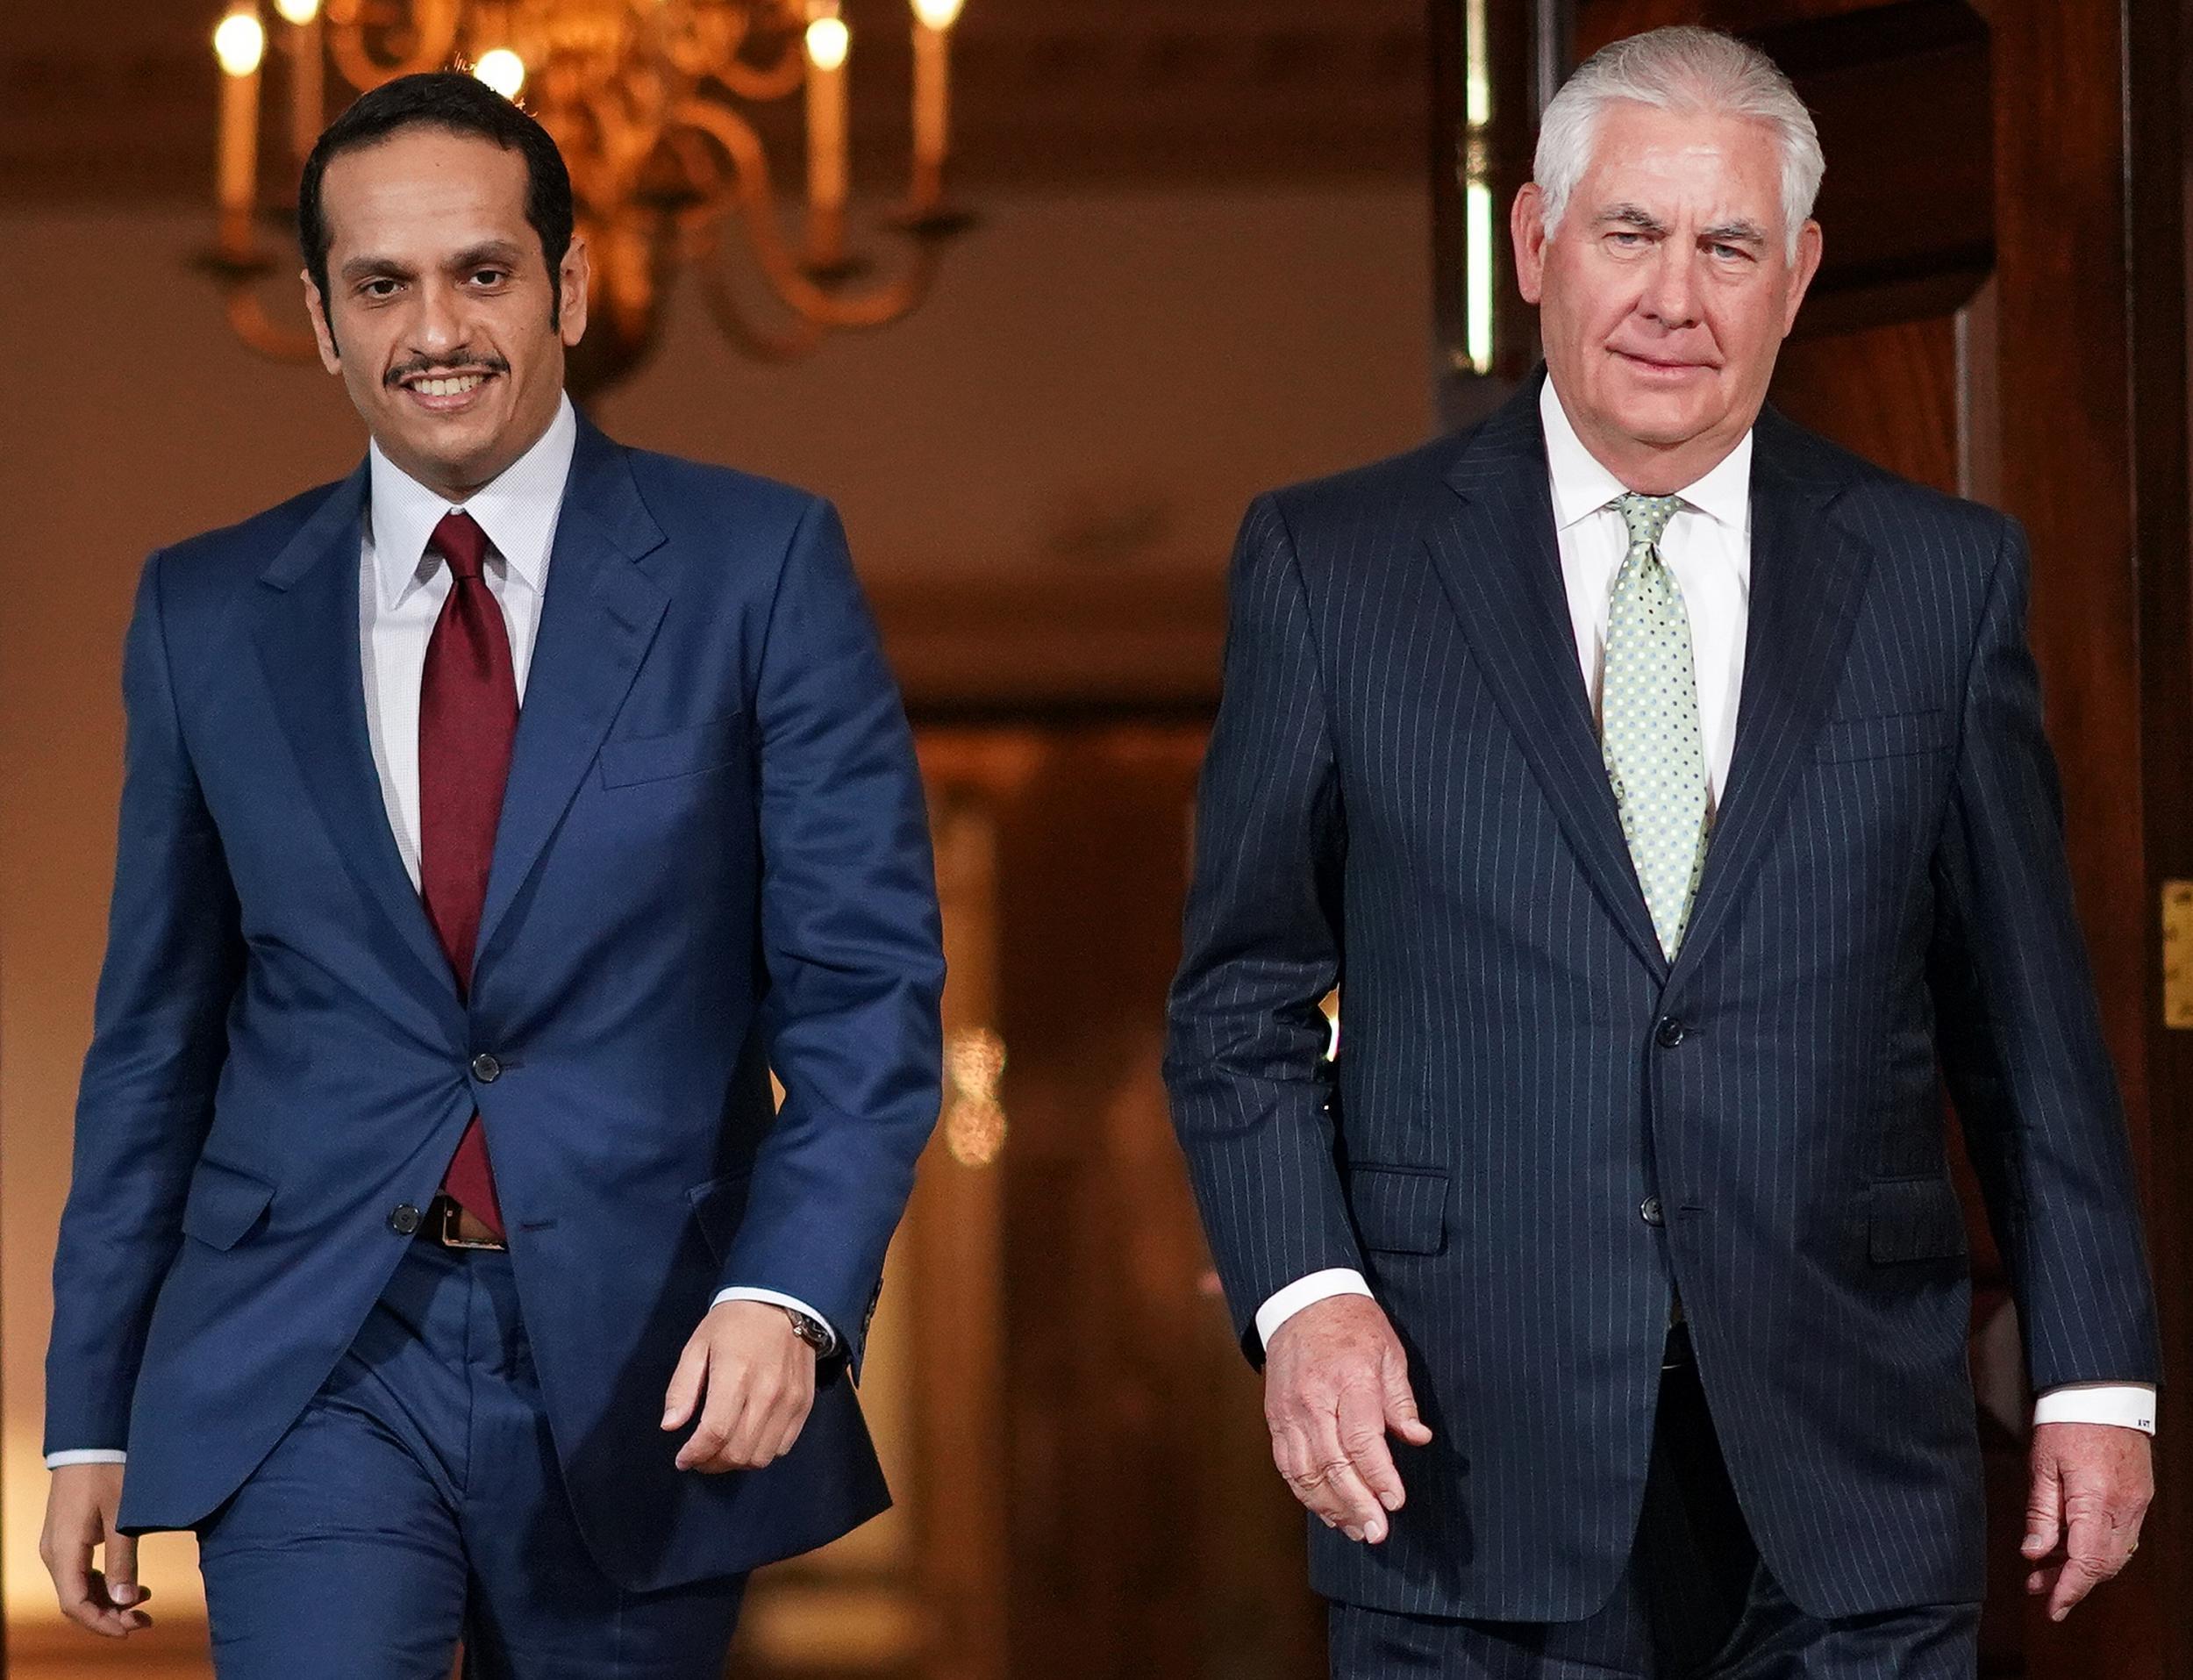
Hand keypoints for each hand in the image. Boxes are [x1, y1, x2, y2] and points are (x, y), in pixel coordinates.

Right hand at [41, 1463, 151, 1637]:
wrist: (91, 1441)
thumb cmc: (108, 1472)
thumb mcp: (122, 1517)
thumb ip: (123, 1560)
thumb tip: (126, 1600)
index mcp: (64, 1552)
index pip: (75, 1603)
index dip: (101, 1622)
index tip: (130, 1630)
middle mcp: (55, 1553)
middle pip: (76, 1600)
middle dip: (109, 1615)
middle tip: (145, 1620)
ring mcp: (59, 1545)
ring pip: (79, 1588)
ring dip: (108, 1600)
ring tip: (144, 1605)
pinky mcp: (69, 1537)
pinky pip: (81, 1572)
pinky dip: (104, 1583)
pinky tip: (131, 1585)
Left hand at [662, 1301, 817, 1472]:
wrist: (783, 1301)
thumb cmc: (734, 1323)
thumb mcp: (697, 1346)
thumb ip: (682, 1387)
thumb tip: (670, 1425)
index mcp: (735, 1375)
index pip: (715, 1433)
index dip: (695, 1454)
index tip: (682, 1459)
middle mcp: (767, 1393)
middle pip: (738, 1452)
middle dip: (712, 1463)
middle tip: (699, 1456)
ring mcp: (789, 1401)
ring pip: (762, 1456)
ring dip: (737, 1462)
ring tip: (722, 1451)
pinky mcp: (804, 1404)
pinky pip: (783, 1446)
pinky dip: (762, 1451)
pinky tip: (748, 1438)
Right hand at [1263, 1294, 1432, 1543]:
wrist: (1301, 1302)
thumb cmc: (1353, 1327)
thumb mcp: (1389, 1353)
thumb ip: (1400, 1400)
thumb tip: (1419, 1439)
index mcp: (1348, 1379)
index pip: (1361, 1438)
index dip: (1379, 1475)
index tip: (1396, 1501)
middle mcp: (1313, 1399)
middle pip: (1332, 1462)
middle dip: (1357, 1503)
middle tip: (1378, 1532)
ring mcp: (1289, 1411)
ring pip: (1306, 1471)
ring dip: (1331, 1506)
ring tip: (1357, 1529)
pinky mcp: (1276, 1419)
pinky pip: (1288, 1466)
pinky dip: (1306, 1494)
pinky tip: (1328, 1510)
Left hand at [2022, 1422, 2151, 1620]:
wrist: (2103, 1392)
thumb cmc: (2066, 1421)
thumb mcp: (2041, 1465)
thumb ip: (2040, 1512)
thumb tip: (2033, 1552)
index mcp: (2097, 1501)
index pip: (2087, 1562)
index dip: (2068, 1589)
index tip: (2051, 1608)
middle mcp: (2125, 1508)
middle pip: (2103, 1565)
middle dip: (2070, 1582)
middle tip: (2036, 1586)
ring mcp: (2138, 1504)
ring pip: (2115, 1554)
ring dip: (2083, 1567)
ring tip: (2045, 1568)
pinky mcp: (2141, 1497)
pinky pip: (2123, 1536)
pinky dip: (2098, 1549)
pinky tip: (2072, 1546)